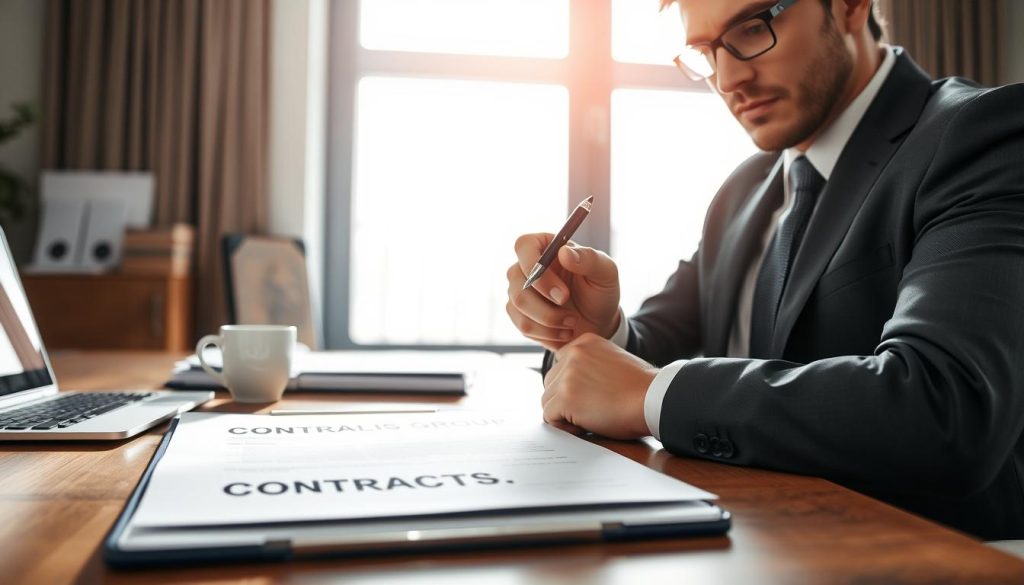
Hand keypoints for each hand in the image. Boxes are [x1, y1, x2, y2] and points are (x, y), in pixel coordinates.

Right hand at [506, 233, 620, 350]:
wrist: (598, 322)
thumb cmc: (601, 290)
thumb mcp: (606, 272)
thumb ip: (589, 259)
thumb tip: (564, 252)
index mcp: (545, 246)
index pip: (524, 246)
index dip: (536, 268)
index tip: (563, 293)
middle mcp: (526, 266)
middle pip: (516, 281)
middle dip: (545, 304)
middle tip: (572, 316)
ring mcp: (518, 290)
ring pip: (518, 306)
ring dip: (550, 321)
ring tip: (572, 323)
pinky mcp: (518, 314)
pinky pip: (523, 326)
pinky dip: (547, 334)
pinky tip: (564, 332)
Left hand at [541, 333, 657, 439]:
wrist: (654, 398)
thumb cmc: (641, 387)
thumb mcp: (612, 361)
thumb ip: (590, 365)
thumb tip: (572, 386)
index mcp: (584, 342)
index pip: (560, 366)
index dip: (571, 385)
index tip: (589, 395)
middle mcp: (573, 354)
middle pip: (550, 383)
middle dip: (565, 400)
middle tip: (591, 410)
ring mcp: (568, 375)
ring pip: (547, 401)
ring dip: (564, 414)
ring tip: (590, 417)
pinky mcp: (566, 397)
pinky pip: (549, 417)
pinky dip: (565, 427)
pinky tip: (586, 425)